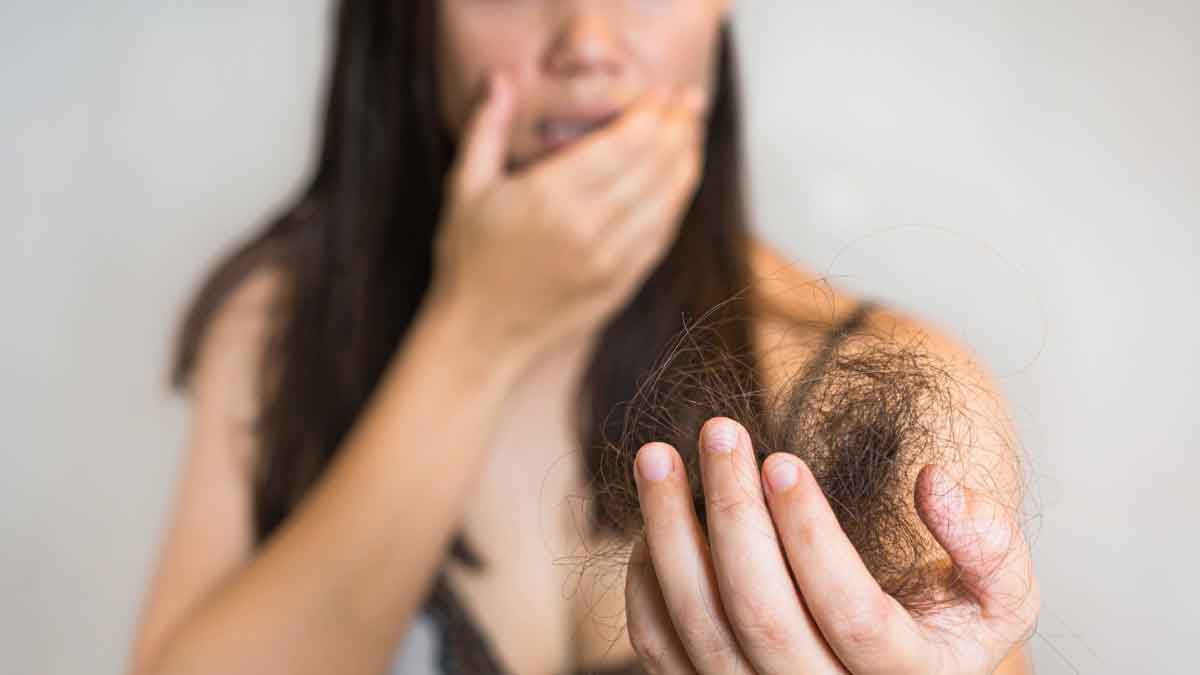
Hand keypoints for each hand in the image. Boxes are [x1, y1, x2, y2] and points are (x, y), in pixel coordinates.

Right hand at [430, 70, 706, 361]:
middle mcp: (587, 227)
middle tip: (692, 100)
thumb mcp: (465, 189)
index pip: (619, 145)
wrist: (481, 335)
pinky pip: (661, 236)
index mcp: (549, 197)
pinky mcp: (621, 284)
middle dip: (677, 127)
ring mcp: (609, 260)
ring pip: (664, 201)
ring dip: (685, 162)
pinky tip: (682, 181)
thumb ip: (483, 128)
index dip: (649, 114)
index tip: (664, 90)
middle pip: (650, 167)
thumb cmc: (468, 260)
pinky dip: (677, 204)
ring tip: (695, 132)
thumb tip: (498, 78)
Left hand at [625, 417, 1039, 673]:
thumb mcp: (996, 597)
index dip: (811, 535)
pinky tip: (658, 522)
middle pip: (763, 616)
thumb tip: (935, 481)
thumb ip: (987, 544)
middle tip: (718, 431)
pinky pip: (661, 650)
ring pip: (700, 629)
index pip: (851, 611)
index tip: (781, 459)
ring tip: (658, 457)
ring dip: (670, 535)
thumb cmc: (940, 631)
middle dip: (732, 513)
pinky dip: (648, 582)